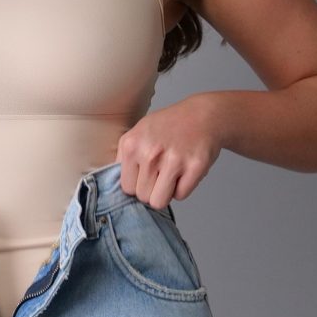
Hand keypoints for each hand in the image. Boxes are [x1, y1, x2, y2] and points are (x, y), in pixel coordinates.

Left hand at [116, 94, 224, 208]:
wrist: (204, 115)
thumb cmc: (169, 126)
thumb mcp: (139, 133)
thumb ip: (124, 158)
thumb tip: (113, 188)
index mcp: (131, 144)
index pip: (126, 187)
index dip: (138, 184)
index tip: (147, 173)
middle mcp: (150, 152)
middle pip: (142, 196)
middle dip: (152, 189)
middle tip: (163, 171)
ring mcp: (173, 160)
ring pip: (159, 201)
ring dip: (166, 192)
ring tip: (172, 174)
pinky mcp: (195, 167)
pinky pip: (180, 196)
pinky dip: (183, 188)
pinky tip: (186, 170)